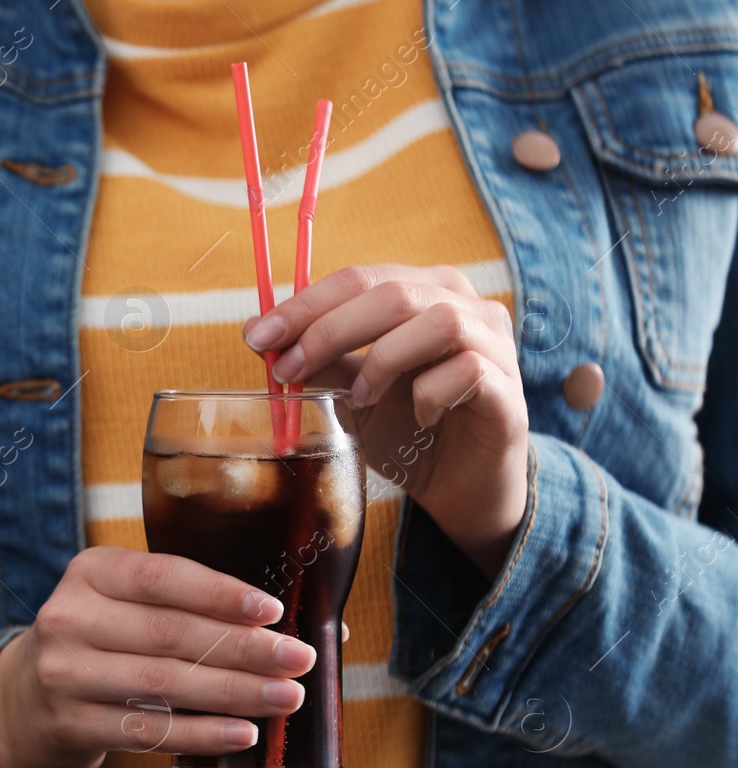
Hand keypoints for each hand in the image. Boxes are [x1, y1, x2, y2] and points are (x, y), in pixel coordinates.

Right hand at [0, 547, 316, 767]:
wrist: (21, 700)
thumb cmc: (98, 642)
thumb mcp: (121, 604)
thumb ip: (187, 605)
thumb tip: (290, 624)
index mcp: (91, 572)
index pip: (162, 576)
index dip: (220, 594)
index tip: (272, 611)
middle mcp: (70, 616)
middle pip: (171, 633)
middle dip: (245, 648)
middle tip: (299, 660)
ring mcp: (65, 673)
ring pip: (164, 684)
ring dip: (234, 693)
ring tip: (285, 698)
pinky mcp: (70, 723)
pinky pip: (147, 731)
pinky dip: (201, 734)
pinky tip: (242, 734)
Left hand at [244, 264, 529, 577]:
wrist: (461, 488)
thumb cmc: (407, 431)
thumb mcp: (351, 394)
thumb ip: (320, 362)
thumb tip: (264, 339)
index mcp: (422, 292)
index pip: (359, 278)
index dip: (305, 304)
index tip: (257, 336)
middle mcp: (463, 305)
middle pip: (393, 292)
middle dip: (329, 329)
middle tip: (289, 369)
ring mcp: (493, 343)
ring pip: (438, 320)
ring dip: (383, 358)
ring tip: (360, 397)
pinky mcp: (509, 388)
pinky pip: (468, 370)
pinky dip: (430, 392)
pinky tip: (420, 416)